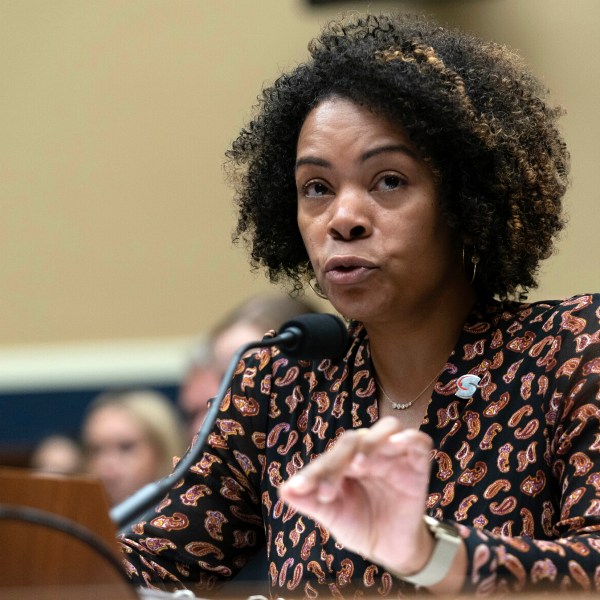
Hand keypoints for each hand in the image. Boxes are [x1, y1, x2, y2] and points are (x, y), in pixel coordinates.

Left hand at [278, 416, 434, 575]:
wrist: (390, 548)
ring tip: (359, 464)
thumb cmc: (358, 524)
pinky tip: (398, 447)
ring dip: (372, 443)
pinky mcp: (417, 463)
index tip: (299, 490)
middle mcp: (367, 452)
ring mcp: (393, 455)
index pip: (328, 457)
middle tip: (327, 491)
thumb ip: (310, 502)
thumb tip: (283, 491)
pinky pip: (418, 441)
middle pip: (354, 440)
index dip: (313, 472)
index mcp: (344, 461)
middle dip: (338, 461)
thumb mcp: (333, 516)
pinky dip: (409, 439)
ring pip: (386, 429)